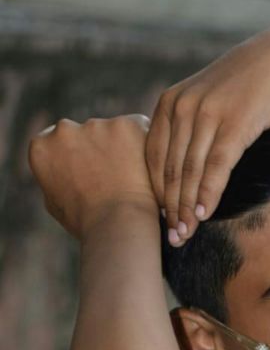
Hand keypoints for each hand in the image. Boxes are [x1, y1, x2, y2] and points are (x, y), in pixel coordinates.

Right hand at [28, 114, 157, 241]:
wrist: (119, 225)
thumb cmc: (89, 223)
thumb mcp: (56, 203)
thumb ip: (55, 177)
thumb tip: (61, 170)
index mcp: (42, 148)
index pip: (59, 142)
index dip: (79, 158)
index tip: (92, 175)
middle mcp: (64, 130)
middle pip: (86, 133)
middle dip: (100, 149)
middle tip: (116, 178)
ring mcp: (96, 125)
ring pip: (113, 131)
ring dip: (122, 147)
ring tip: (132, 179)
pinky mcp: (126, 125)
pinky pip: (139, 128)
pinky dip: (144, 144)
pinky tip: (146, 171)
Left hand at [145, 23, 269, 245]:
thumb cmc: (245, 85)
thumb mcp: (206, 100)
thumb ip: (188, 128)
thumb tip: (181, 169)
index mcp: (169, 104)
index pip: (154, 159)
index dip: (156, 194)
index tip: (160, 221)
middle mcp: (181, 108)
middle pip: (171, 170)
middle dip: (170, 208)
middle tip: (172, 238)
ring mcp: (206, 115)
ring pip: (190, 172)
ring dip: (187, 208)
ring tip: (186, 234)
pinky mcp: (233, 124)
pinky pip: (216, 167)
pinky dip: (208, 193)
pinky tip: (205, 214)